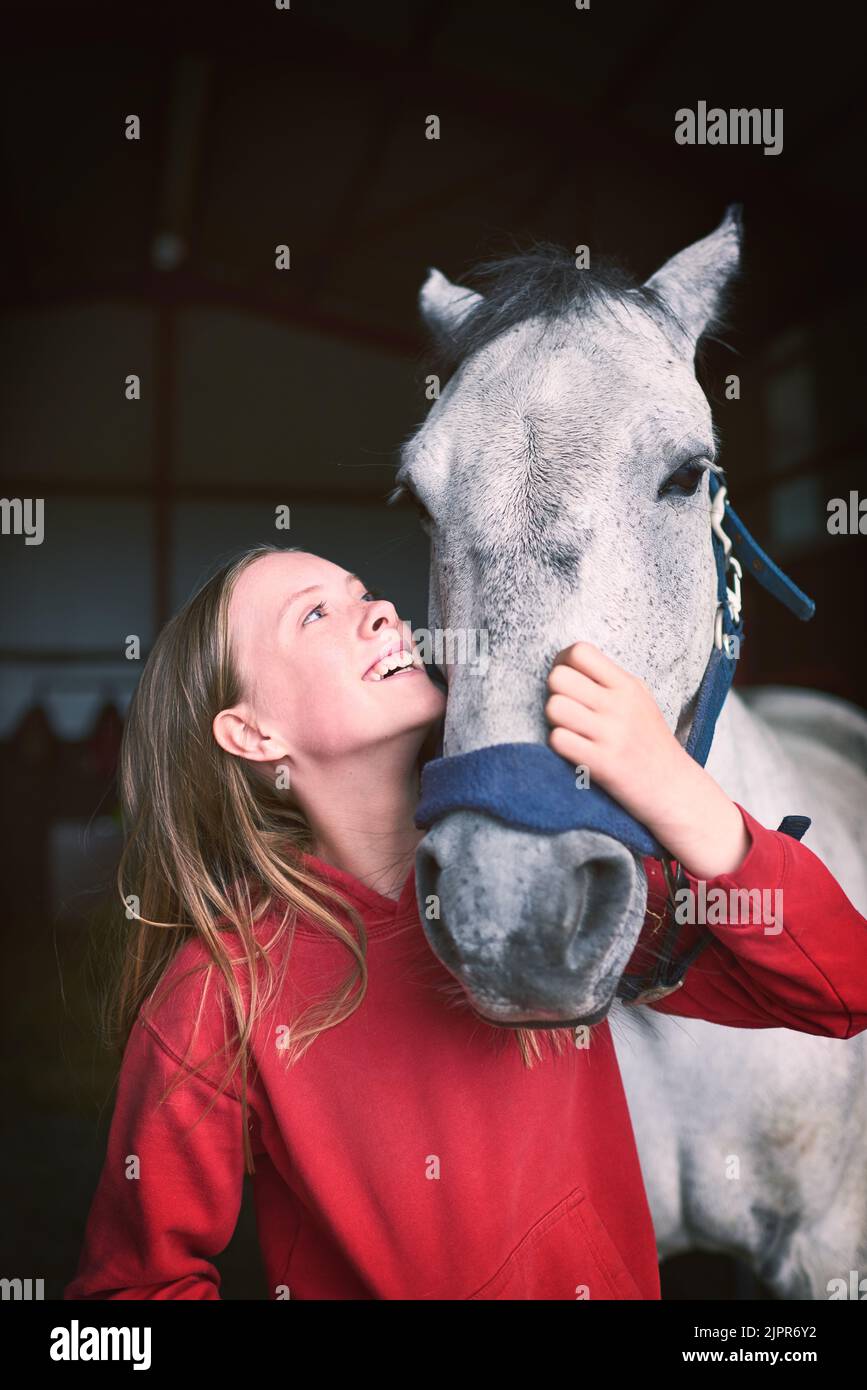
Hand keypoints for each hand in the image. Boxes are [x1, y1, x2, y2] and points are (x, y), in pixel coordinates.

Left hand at [544, 641, 750, 877]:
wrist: (674, 788)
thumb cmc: (650, 742)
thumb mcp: (639, 701)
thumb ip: (609, 681)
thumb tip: (567, 662)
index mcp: (628, 685)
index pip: (580, 651)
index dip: (563, 663)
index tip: (569, 681)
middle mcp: (620, 706)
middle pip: (559, 677)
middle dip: (555, 692)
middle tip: (568, 708)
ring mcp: (611, 734)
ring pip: (554, 707)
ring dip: (554, 720)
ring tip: (570, 730)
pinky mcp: (602, 763)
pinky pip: (559, 740)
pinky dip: (559, 745)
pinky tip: (574, 750)